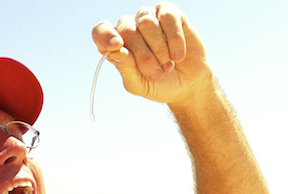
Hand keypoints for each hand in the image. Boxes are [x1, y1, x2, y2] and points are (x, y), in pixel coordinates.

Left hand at [92, 2, 210, 103]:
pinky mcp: (169, 13)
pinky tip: (178, 55)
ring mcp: (148, 18)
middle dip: (143, 56)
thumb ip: (126, 69)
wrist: (187, 86)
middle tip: (156, 74)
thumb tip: (115, 50)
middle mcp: (129, 28)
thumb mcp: (139, 84)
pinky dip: (174, 39)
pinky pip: (168, 17)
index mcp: (115, 45)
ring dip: (159, 49)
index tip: (116, 46)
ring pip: (147, 23)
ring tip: (168, 67)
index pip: (101, 30)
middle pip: (127, 29)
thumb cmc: (158, 85)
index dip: (105, 35)